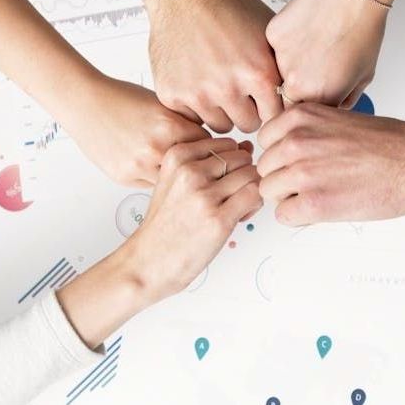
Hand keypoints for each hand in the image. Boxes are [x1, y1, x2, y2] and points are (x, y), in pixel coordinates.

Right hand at [65, 76, 208, 186]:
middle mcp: (155, 147)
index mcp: (170, 125)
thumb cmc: (121, 98)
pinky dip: (155, 177)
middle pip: (192, 166)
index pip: (208, 145)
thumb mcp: (162, 103)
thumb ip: (185, 122)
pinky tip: (151, 166)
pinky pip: (152, 185)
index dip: (209, 146)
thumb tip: (207, 140)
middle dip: (195, 164)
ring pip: (173, 181)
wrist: (85, 103)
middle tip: (196, 161)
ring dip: (175, 175)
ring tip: (174, 166)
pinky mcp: (125, 177)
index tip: (210, 148)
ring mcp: (139, 165)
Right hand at [107, 0, 281, 132]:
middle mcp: (228, 87)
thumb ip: (283, 68)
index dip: (271, 107)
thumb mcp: (269, 34)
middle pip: (248, 125)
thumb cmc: (227, 7)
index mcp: (258, 73)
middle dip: (247, 111)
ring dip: (222, 110)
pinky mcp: (172, 94)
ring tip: (219, 84)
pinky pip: (192, 118)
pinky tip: (198, 81)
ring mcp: (198, 93)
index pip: (275, 116)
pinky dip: (196, 105)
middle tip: (240, 91)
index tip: (265, 99)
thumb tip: (301, 93)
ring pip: (220, 125)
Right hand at [120, 137, 262, 301]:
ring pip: (252, 175)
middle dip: (244, 175)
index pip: (227, 143)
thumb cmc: (165, 224)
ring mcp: (204, 195)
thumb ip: (209, 162)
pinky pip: (255, 196)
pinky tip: (239, 216)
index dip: (233, 161)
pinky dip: (254, 205)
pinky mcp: (219, 219)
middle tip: (233, 196)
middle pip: (242, 158)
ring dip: (251, 191)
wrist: (149, 260)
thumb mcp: (175, 181)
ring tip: (236, 207)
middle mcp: (190, 171)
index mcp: (177, 156)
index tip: (224, 180)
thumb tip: (246, 147)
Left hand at [257, 104, 404, 224]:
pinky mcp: (314, 202)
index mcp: (300, 117)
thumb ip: (304, 132)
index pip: (264, 142)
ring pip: (269, 192)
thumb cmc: (387, 143)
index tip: (300, 163)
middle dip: (284, 178)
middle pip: (264, 169)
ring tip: (321, 194)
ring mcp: (302, 172)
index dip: (282, 156)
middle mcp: (295, 141)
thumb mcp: (335, 119)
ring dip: (290, 198)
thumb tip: (282, 151)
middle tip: (314, 183)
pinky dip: (300, 216)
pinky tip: (324, 208)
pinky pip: (283, 215)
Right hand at [265, 0, 386, 107]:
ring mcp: (280, 60)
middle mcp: (295, 84)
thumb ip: (343, 100)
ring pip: (278, 71)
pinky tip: (306, 29)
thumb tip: (332, 108)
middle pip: (287, 96)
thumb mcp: (363, 77)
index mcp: (318, 99)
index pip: (302, 115)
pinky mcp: (272, 37)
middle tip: (316, 65)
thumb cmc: (362, 31)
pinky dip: (287, 41)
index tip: (317, 91)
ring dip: (291, 63)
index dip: (310, 104)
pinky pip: (275, 47)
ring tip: (314, 43)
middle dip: (299, 86)